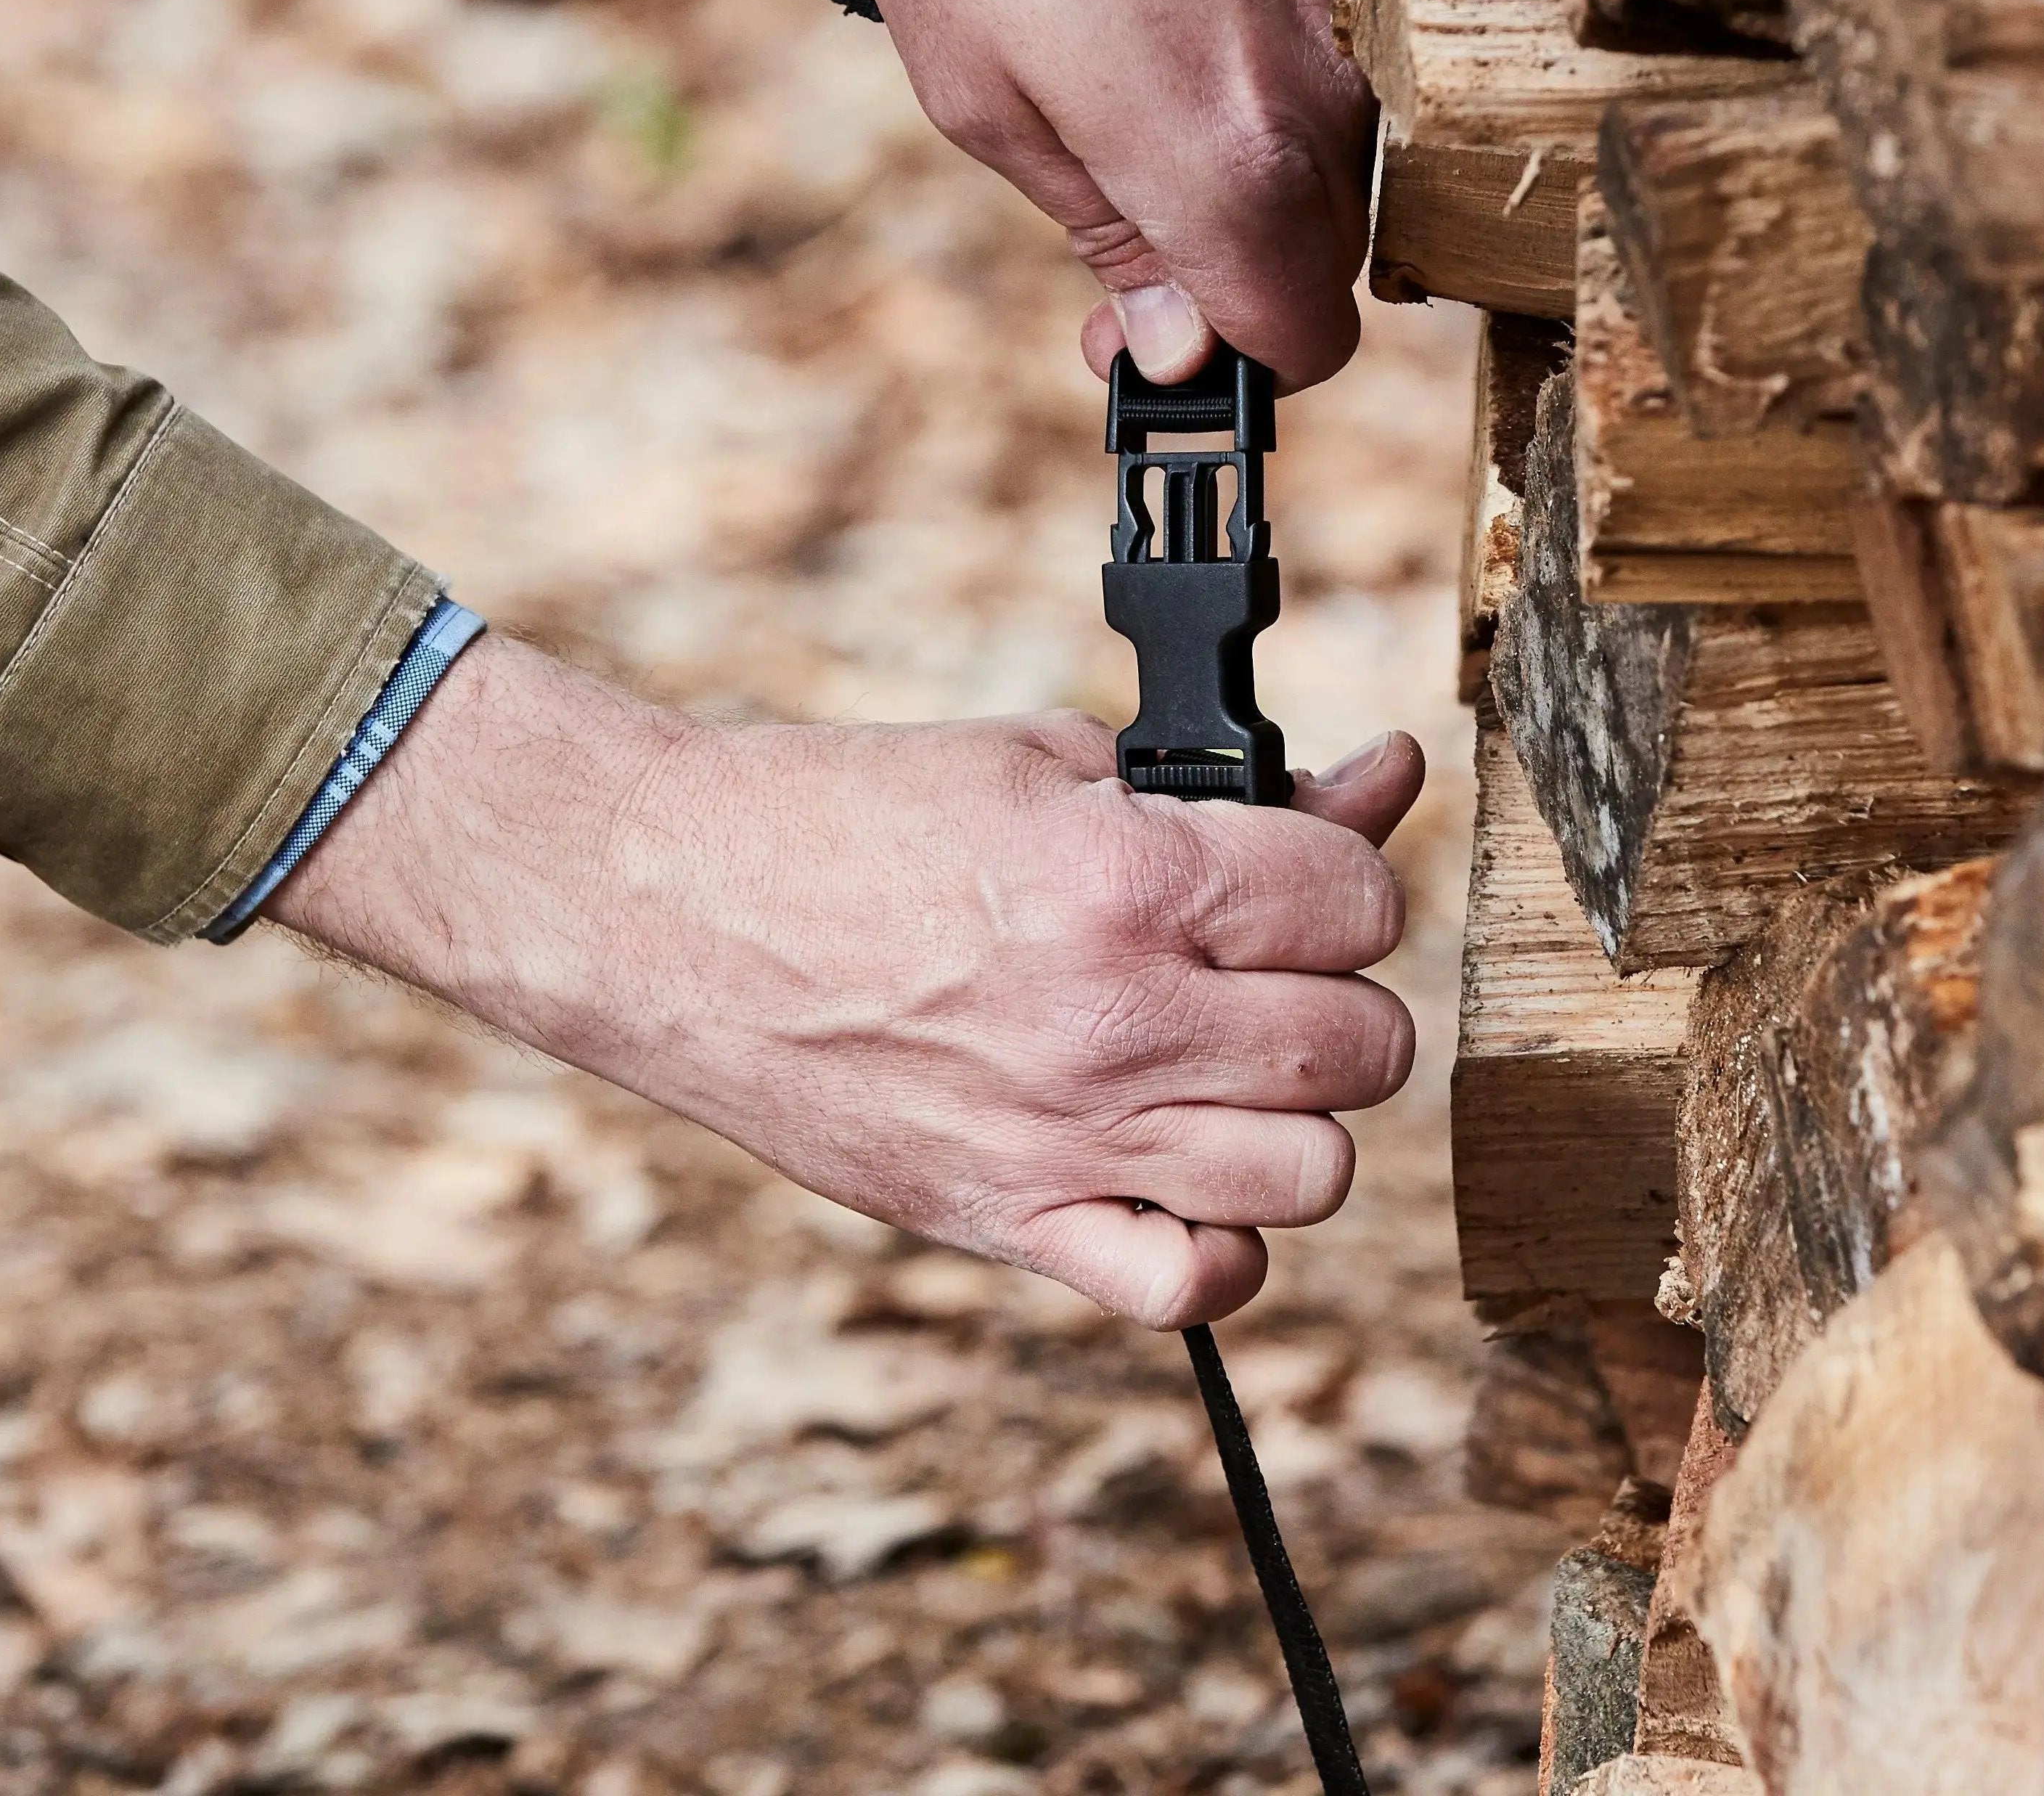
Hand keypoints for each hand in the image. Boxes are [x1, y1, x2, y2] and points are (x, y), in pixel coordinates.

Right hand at [274, 636, 1424, 1326]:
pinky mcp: (1004, 1223)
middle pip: (1362, 1046)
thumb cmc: (843, 814)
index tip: (1299, 873)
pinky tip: (1182, 1175)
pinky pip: (1190, 1287)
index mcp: (1130, 880)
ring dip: (1296, 1115)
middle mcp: (1117, 1022)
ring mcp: (1065, 1139)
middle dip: (1336, 992)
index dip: (1345, 876)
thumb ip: (1230, 787)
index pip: (1363, 902)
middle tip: (1266, 964)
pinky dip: (1218, 1244)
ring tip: (1229, 1065)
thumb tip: (1379, 779)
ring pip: (1313, 1175)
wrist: (664, 909)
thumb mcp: (1046, 757)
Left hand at [846, 0, 1367, 389]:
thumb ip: (1113, 239)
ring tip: (1151, 78)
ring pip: (1356, 163)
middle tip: (1127, 205)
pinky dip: (1295, 68)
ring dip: (1270, 165)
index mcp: (1229, 154)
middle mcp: (1330, 92)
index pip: (1302, 339)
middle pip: (1331, 260)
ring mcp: (1370, 6)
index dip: (1230, 357)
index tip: (1161, 326)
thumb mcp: (986, 103)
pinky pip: (1361, 58)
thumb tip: (1182, 347)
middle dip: (1242, 264)